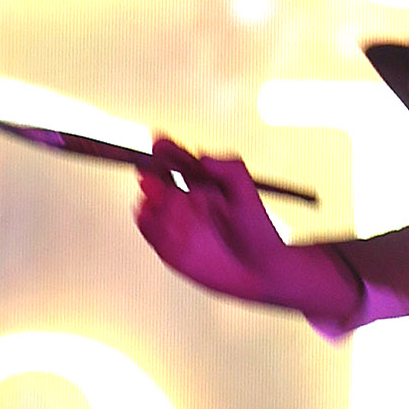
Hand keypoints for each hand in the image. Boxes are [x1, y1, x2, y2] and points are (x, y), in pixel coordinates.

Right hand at [133, 142, 320, 310]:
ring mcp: (175, 225)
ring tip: (160, 198)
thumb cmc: (254, 224)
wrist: (260, 266)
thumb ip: (224, 165)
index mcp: (200, 182)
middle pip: (157, 182)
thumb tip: (200, 158)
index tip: (158, 143)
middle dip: (152, 177)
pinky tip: (154, 217)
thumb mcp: (243, 186)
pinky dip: (148, 224)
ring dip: (149, 201)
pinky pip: (151, 234)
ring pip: (150, 207)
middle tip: (152, 176)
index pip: (176, 162)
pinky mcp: (170, 250)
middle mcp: (184, 200)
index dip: (165, 151)